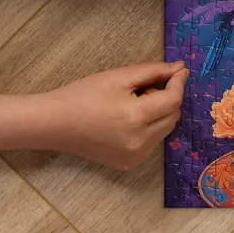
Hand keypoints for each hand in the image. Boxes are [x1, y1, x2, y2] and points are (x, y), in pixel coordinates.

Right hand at [0, 61, 187, 169]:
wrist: (53, 124)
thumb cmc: (82, 95)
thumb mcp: (118, 77)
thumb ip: (152, 71)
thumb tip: (179, 68)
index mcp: (136, 118)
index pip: (173, 100)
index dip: (178, 82)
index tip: (179, 69)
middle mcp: (140, 142)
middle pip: (172, 115)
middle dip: (166, 97)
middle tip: (143, 87)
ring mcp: (135, 157)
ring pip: (165, 129)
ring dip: (159, 112)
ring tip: (132, 103)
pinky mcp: (130, 164)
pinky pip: (153, 141)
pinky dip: (150, 127)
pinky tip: (127, 120)